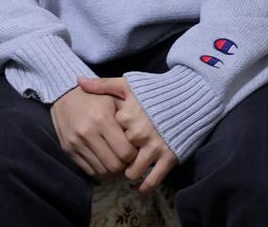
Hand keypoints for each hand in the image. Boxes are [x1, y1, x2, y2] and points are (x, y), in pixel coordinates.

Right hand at [50, 85, 137, 178]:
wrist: (63, 95)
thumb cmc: (94, 97)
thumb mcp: (113, 97)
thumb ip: (129, 115)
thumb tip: (143, 137)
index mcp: (102, 118)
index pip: (126, 152)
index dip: (134, 155)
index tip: (135, 150)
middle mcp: (87, 132)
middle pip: (115, 165)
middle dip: (124, 165)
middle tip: (127, 158)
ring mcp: (76, 143)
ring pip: (102, 171)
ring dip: (112, 170)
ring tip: (116, 159)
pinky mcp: (68, 150)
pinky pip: (89, 171)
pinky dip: (100, 170)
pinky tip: (104, 161)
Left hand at [78, 77, 176, 193]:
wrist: (189, 96)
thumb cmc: (154, 90)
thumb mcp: (127, 84)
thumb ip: (102, 85)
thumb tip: (78, 80)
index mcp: (126, 117)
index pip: (108, 136)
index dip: (108, 138)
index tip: (109, 139)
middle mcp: (138, 134)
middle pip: (119, 155)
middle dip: (118, 158)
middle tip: (119, 158)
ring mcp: (154, 147)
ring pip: (133, 171)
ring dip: (130, 173)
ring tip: (129, 169)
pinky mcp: (169, 157)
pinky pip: (153, 179)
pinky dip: (146, 186)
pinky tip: (141, 187)